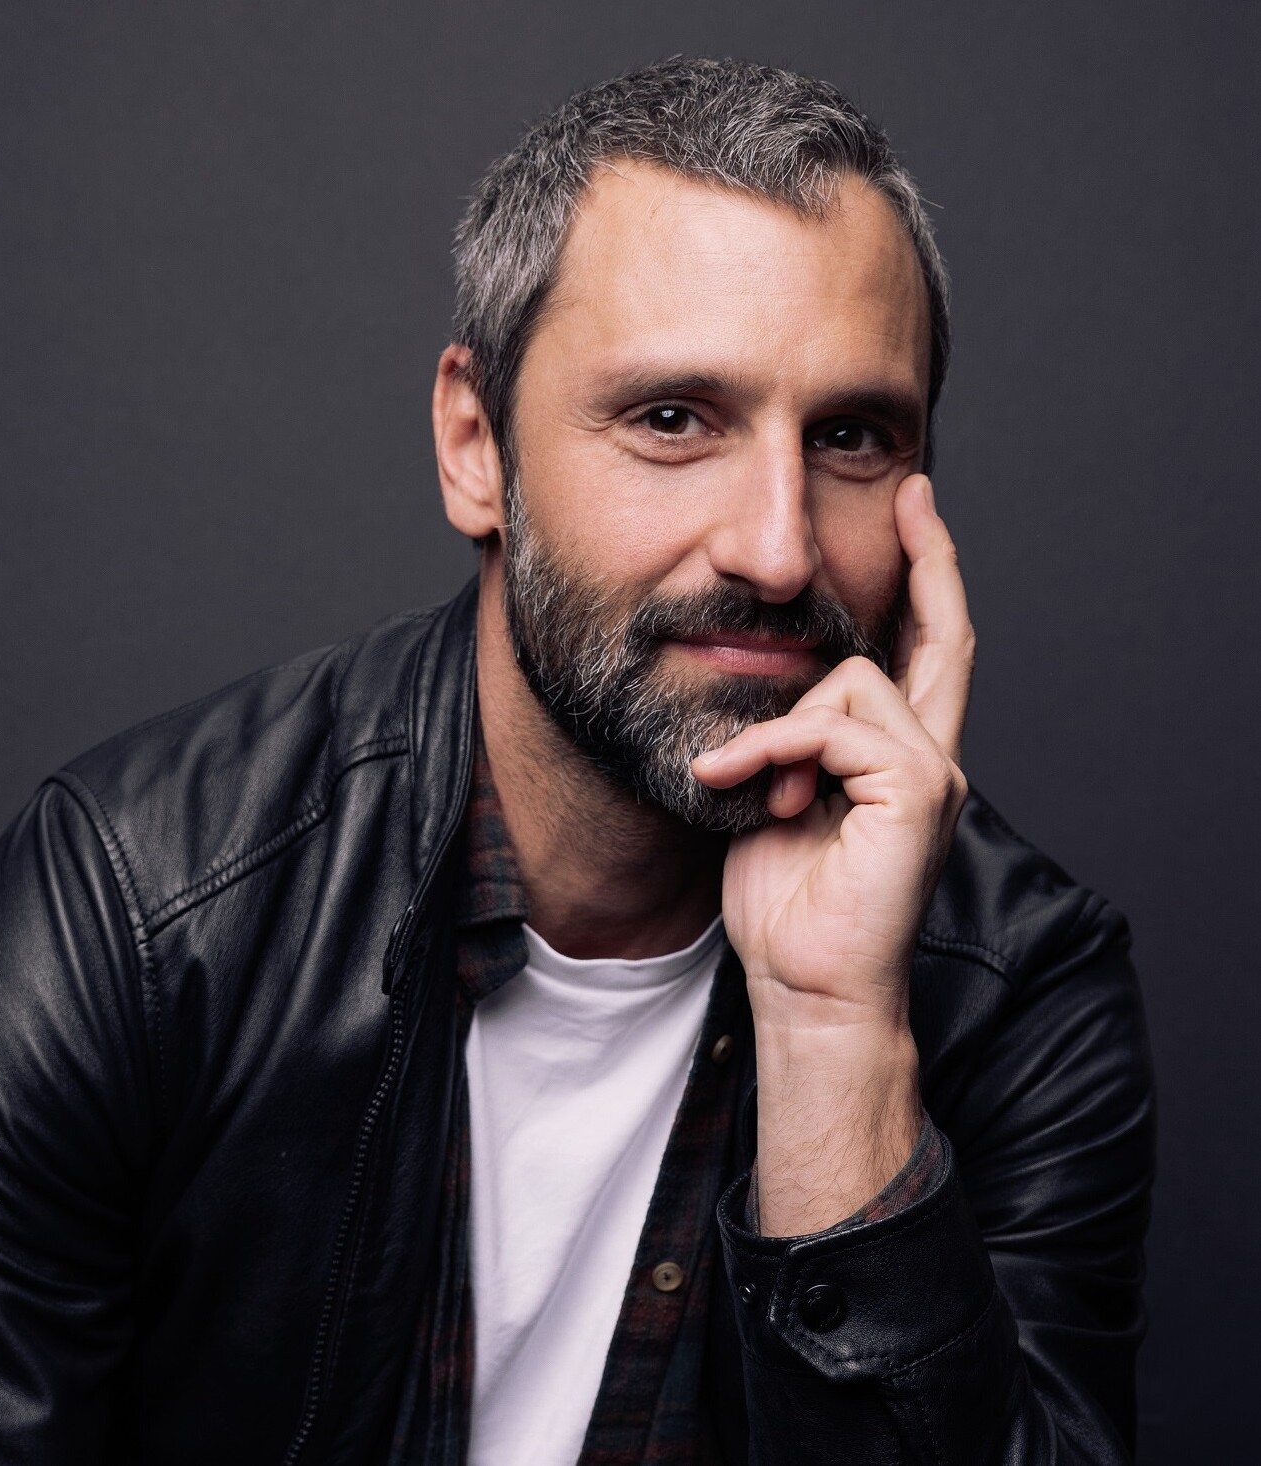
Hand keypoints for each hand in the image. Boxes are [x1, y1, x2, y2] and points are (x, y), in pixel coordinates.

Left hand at [691, 474, 973, 1232]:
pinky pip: (833, 726)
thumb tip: (763, 696)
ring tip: (744, 784)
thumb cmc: (786, 905)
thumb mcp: (770, 801)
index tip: (912, 517)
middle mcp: (930, 757)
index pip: (923, 654)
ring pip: (852, 678)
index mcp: (895, 759)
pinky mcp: (915, 793)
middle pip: (943, 636)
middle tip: (912, 497)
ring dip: (777, 723)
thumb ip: (782, 745)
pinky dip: (774, 747)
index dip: (923, 584)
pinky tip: (744, 789)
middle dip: (929, 560)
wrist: (807, 986)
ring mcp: (930, 774)